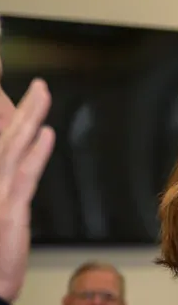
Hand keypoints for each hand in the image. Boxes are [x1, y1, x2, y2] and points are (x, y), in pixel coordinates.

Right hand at [0, 78, 54, 302]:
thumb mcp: (2, 221)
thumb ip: (10, 194)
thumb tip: (19, 168)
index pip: (1, 146)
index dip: (12, 121)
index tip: (24, 101)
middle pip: (3, 137)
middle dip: (19, 108)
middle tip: (39, 84)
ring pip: (11, 147)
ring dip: (28, 117)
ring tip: (42, 93)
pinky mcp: (7, 211)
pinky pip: (22, 175)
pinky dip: (34, 151)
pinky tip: (45, 132)